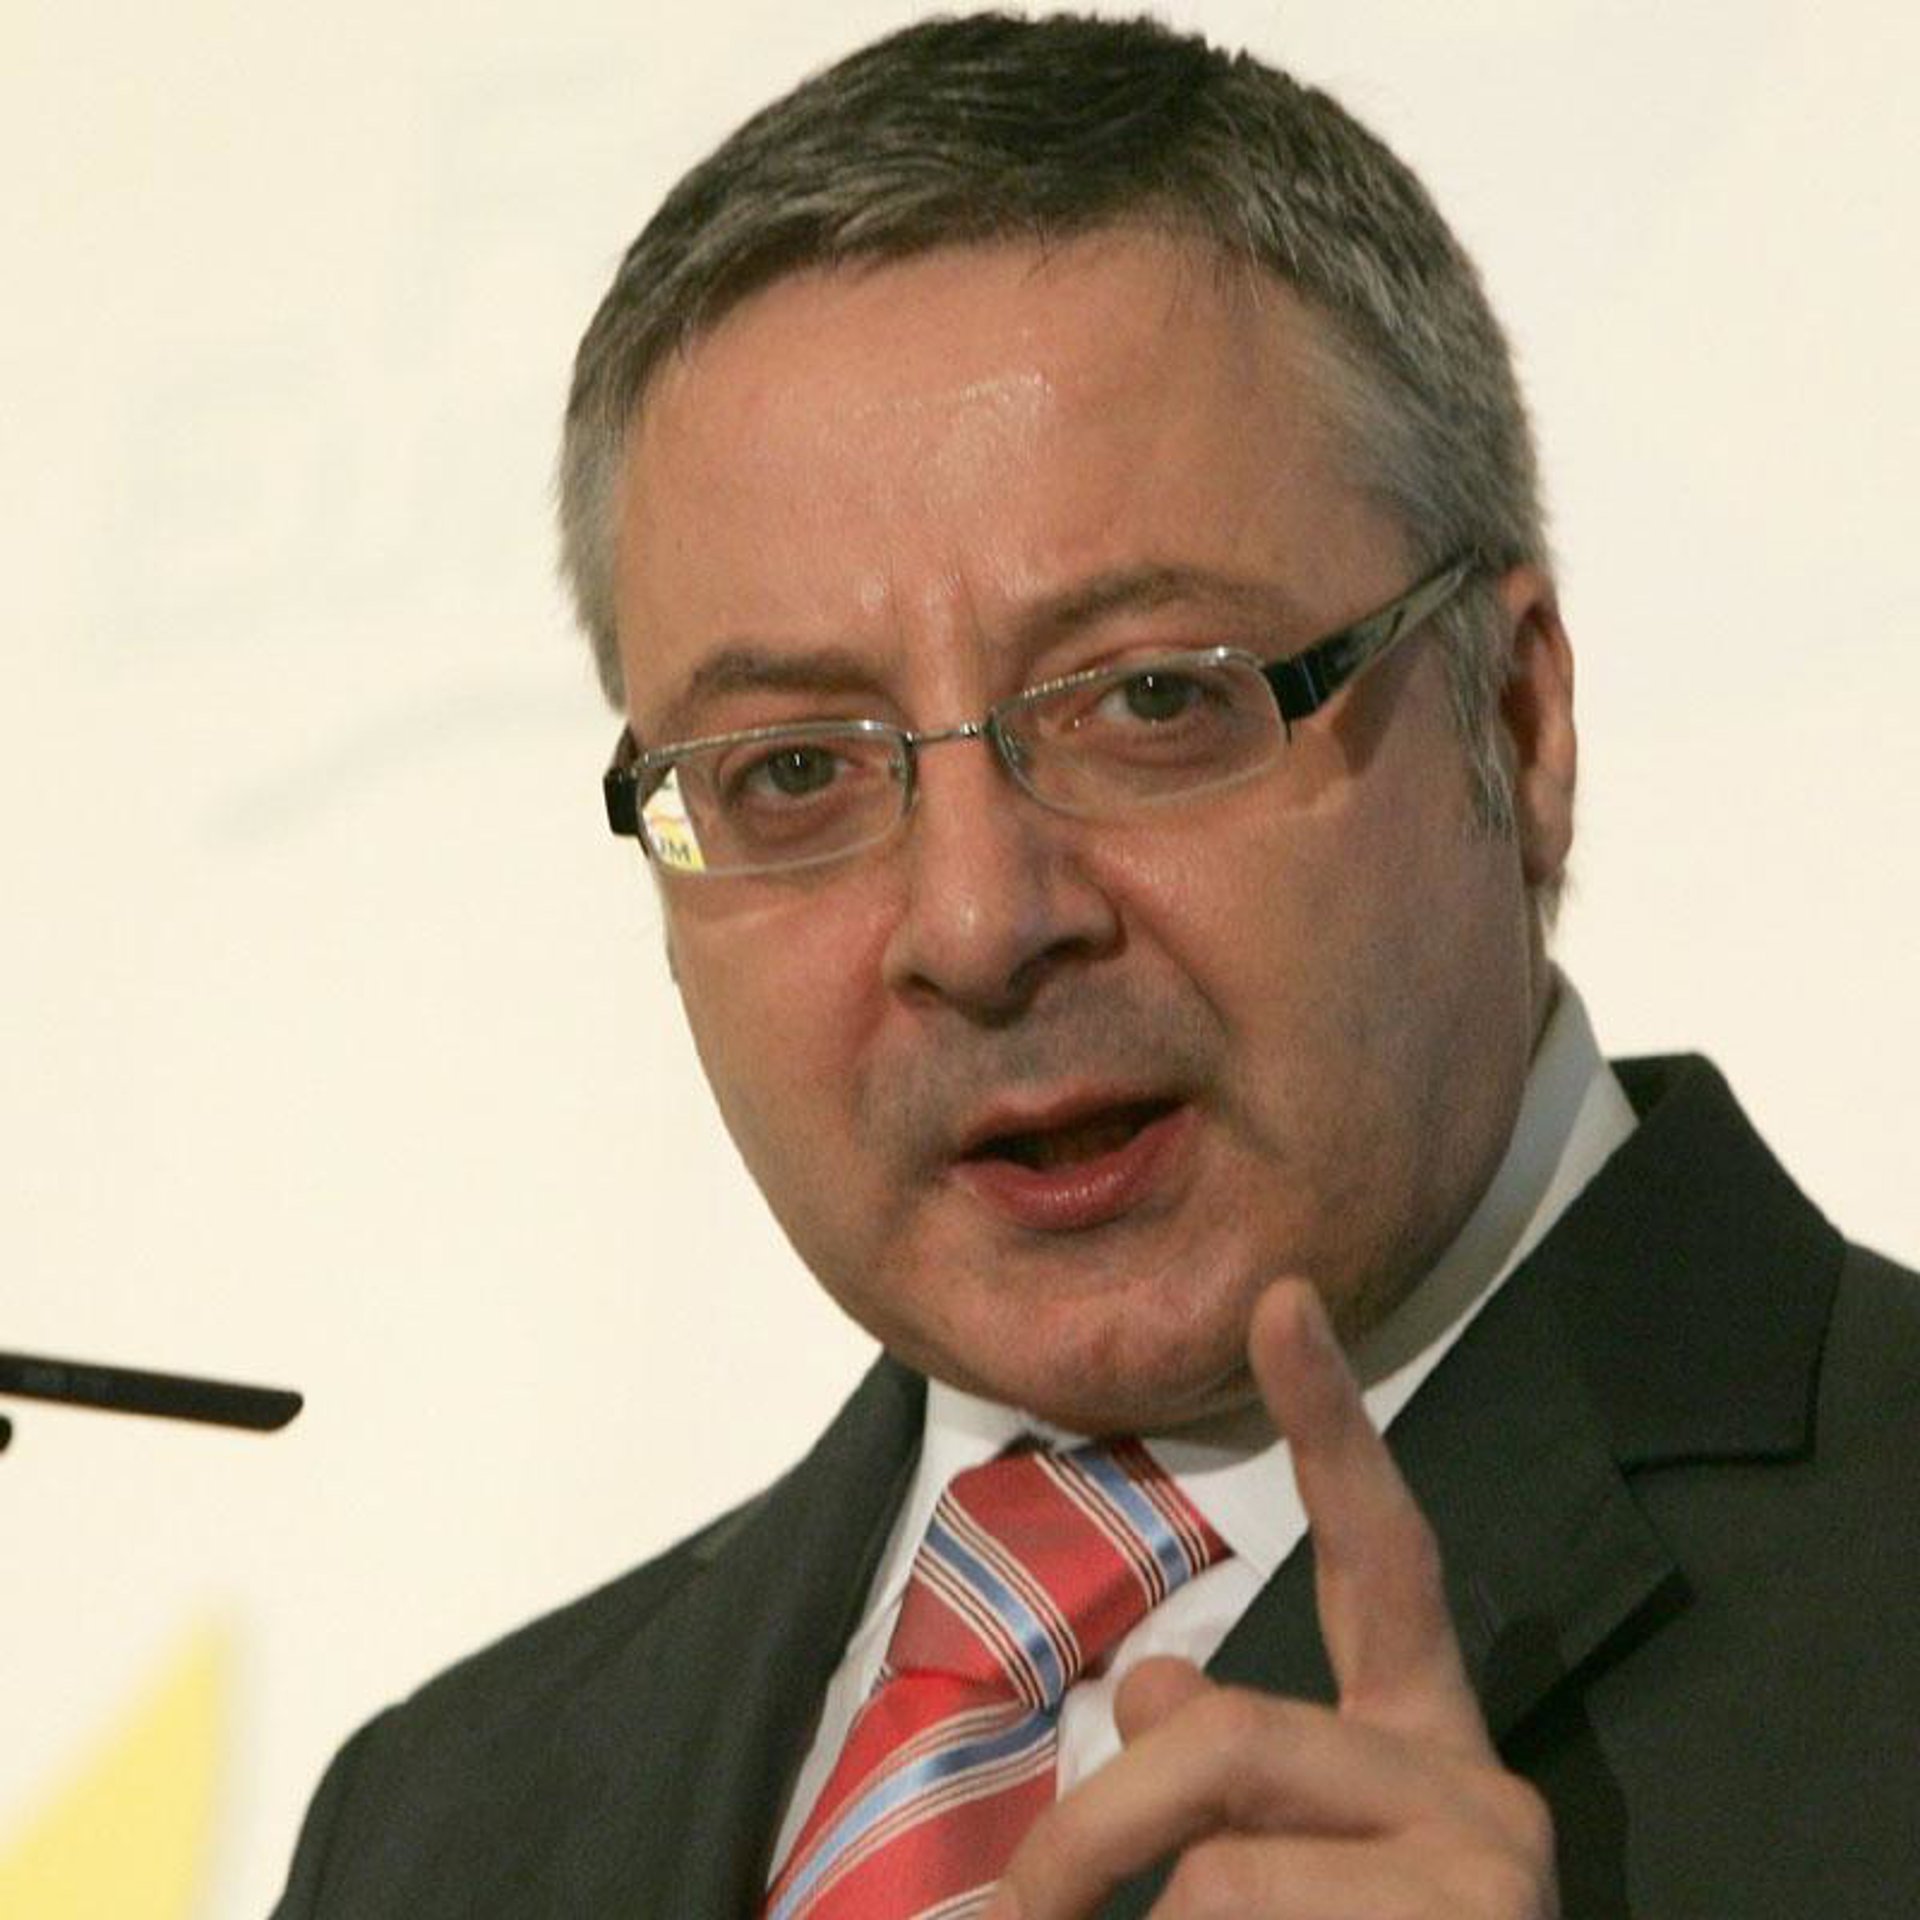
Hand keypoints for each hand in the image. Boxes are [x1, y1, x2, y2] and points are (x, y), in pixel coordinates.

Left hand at [984, 1279, 1557, 1918]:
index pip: (1385, 1558)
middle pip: (1228, 1738)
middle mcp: (1481, 1792)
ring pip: (1222, 1879)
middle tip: (1020, 1919)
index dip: (1333, 1424)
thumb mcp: (1276, 1879)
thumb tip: (1155, 1680)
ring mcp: (1491, 1874)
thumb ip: (1229, 1775)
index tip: (1279, 1292)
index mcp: (1427, 1753)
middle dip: (1100, 1834)